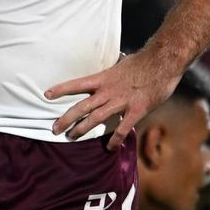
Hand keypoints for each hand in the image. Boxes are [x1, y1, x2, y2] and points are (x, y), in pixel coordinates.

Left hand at [46, 53, 177, 149]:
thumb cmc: (143, 61)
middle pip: (81, 107)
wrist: (163, 62)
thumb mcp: (121, 64)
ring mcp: (121, 102)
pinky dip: (114, 140)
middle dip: (66, 119)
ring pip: (96, 119)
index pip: (76, 84)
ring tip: (71, 137)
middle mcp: (108, 91)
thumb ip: (112, 72)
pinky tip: (108, 148)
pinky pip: (122, 129)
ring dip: (82, 129)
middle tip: (54, 129)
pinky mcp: (136, 110)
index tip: (46, 95)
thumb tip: (111, 66)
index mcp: (103, 78)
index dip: (60, 89)